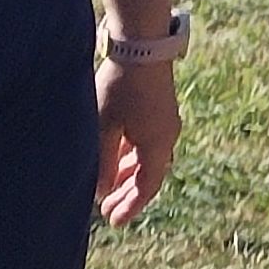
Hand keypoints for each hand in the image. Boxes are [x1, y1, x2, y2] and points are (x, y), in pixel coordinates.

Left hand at [93, 54, 179, 225]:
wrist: (141, 46)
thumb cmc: (119, 86)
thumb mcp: (105, 127)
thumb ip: (103, 161)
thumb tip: (101, 191)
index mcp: (157, 144)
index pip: (147, 186)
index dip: (130, 206)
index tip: (113, 222)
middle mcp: (167, 136)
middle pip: (149, 175)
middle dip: (127, 194)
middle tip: (106, 210)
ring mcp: (165, 123)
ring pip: (147, 159)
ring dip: (128, 175)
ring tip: (108, 187)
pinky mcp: (159, 110)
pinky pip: (147, 144)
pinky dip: (131, 157)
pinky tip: (116, 157)